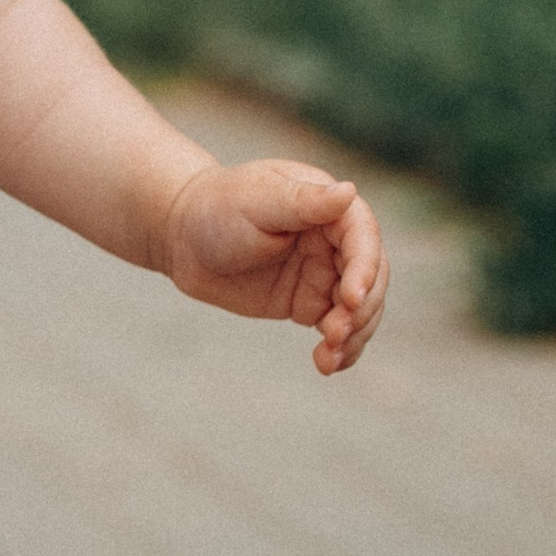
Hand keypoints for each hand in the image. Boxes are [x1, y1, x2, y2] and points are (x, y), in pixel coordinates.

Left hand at [160, 157, 386, 371]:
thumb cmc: (217, 208)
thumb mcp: (257, 202)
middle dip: (361, 309)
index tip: (352, 299)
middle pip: (371, 277)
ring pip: (361, 309)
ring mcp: (325, 273)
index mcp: (329, 207)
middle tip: (334, 333)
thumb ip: (302, 202)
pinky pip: (338, 328)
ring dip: (354, 335)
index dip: (365, 269)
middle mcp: (335, 240)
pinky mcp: (310, 303)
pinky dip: (340, 349)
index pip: (363, 237)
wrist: (183, 238)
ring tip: (328, 358)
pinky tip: (327, 364)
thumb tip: (349, 191)